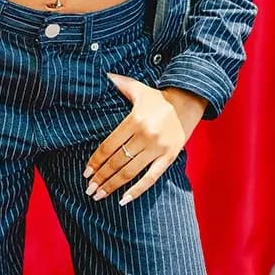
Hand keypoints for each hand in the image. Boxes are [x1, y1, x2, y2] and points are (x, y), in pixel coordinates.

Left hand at [83, 76, 205, 205]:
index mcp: (134, 120)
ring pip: (131, 172)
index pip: (109, 145)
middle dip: (101, 177)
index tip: (85, 172)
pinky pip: (151, 178)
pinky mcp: (170, 157)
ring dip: (113, 185)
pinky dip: (137, 190)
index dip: (96, 161)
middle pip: (117, 161)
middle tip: (88, 189)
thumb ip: (118, 83)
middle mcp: (146, 136)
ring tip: (98, 195)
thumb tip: (102, 74)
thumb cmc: (157, 97)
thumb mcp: (137, 88)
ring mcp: (158, 149)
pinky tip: (123, 200)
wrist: (189, 101)